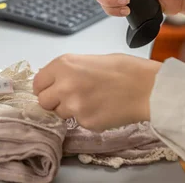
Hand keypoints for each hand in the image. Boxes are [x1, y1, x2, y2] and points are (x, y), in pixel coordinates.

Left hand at [33, 53, 161, 131]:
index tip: (51, 90)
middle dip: (54, 101)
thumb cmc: (124, 69)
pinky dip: (87, 118)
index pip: (37, 83)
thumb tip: (56, 81)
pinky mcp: (86, 122)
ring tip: (91, 101)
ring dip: (70, 110)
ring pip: (60, 114)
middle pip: (43, 101)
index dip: (45, 87)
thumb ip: (68, 71)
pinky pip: (79, 123)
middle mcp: (63, 85)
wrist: (147, 88)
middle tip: (70, 98)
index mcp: (63, 65)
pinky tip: (102, 109)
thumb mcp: (89, 60)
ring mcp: (74, 106)